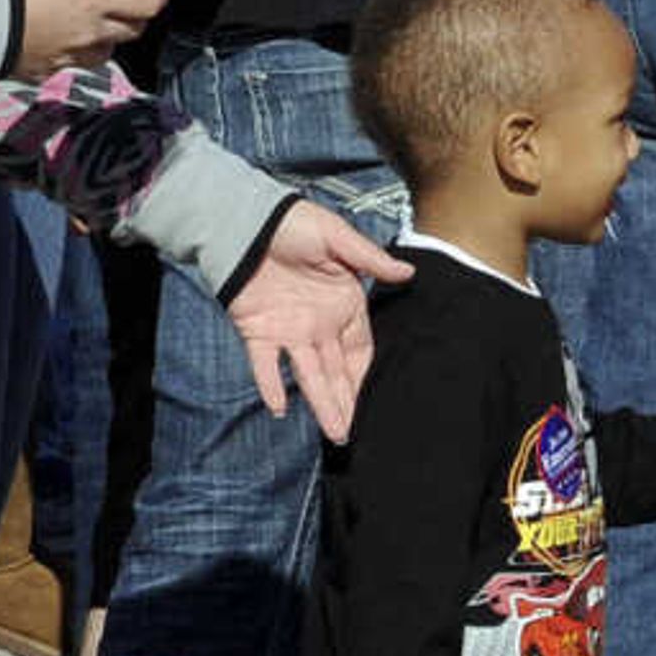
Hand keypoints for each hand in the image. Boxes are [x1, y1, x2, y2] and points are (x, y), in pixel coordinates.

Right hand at [1, 0, 166, 73]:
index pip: (148, 1)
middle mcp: (89, 32)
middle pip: (133, 30)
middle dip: (136, 15)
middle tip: (126, 1)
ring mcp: (68, 56)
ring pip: (105, 52)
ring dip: (107, 38)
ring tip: (92, 24)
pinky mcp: (44, 72)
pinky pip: (70, 65)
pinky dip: (71, 52)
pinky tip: (57, 39)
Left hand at [224, 200, 411, 439]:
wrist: (247, 221)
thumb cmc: (295, 224)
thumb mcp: (337, 237)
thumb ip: (369, 260)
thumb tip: (408, 275)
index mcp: (343, 306)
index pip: (359, 350)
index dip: (364, 377)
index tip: (371, 402)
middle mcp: (319, 326)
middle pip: (336, 372)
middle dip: (345, 403)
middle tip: (351, 434)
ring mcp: (289, 331)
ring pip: (308, 376)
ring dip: (320, 403)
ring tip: (334, 433)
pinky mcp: (258, 331)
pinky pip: (265, 365)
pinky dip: (271, 385)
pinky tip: (279, 409)